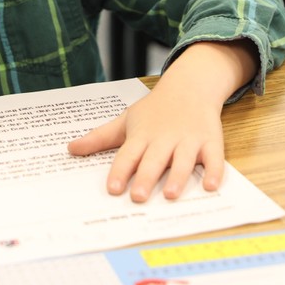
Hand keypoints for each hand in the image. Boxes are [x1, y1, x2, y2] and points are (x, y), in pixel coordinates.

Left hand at [67, 40, 257, 201]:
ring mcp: (188, 140)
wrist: (189, 87)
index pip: (128, 155)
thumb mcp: (125, 121)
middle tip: (138, 197)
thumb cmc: (154, 110)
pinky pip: (214, 158)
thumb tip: (70, 149)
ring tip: (171, 195)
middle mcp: (164, 139)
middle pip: (154, 160)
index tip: (112, 189)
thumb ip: (99, 138)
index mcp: (141, 135)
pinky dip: (214, 172)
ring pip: (183, 160)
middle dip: (146, 178)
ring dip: (178, 177)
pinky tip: (211, 186)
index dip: (120, 171)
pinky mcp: (210, 141)